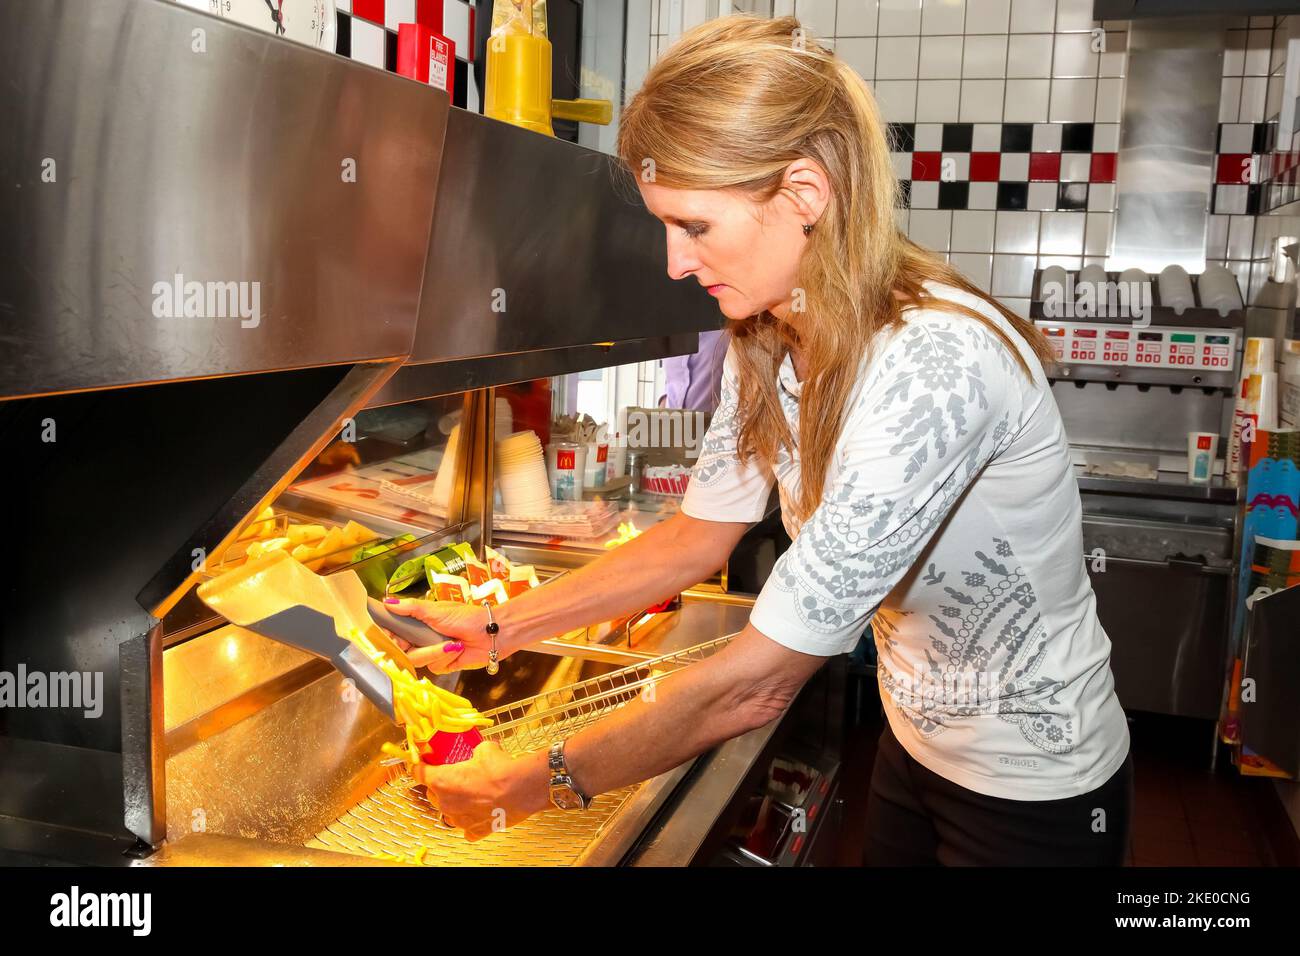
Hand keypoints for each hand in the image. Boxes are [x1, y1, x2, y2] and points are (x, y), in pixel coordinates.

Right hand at [382, 598, 499, 673]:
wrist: (492, 633)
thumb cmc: (467, 617)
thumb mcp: (436, 610)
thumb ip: (411, 608)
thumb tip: (388, 602)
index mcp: (418, 622)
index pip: (393, 630)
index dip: (387, 634)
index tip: (387, 634)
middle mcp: (421, 638)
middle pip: (401, 649)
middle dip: (413, 645)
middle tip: (425, 638)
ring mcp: (430, 652)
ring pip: (417, 659)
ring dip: (436, 650)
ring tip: (452, 642)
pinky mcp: (442, 665)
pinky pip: (433, 666)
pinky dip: (446, 657)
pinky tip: (458, 649)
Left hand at [414, 743, 550, 840]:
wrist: (520, 789)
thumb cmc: (500, 769)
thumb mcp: (485, 749)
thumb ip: (475, 752)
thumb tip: (479, 752)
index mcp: (442, 780)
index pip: (418, 773)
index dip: (420, 766)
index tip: (421, 764)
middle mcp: (446, 803)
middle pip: (432, 794)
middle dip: (439, 787)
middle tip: (453, 778)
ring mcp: (459, 820)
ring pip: (448, 813)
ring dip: (454, 805)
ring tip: (469, 796)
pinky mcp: (474, 831)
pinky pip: (467, 829)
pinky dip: (471, 822)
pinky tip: (479, 814)